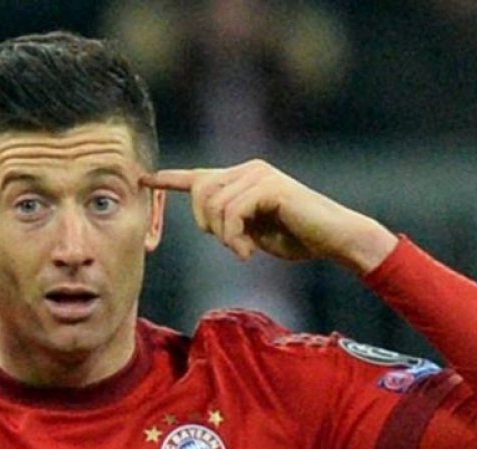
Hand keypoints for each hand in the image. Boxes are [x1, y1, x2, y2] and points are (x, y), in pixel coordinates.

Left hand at [141, 160, 397, 273]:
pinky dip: (234, 237)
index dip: (168, 179)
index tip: (142, 179)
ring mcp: (258, 174)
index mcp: (241, 179)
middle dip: (206, 225)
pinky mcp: (269, 185)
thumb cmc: (296, 237)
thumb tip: (206, 222)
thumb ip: (228, 222)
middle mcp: (247, 169)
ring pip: (213, 205)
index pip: (198, 176)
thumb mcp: (252, 232)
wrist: (333, 238)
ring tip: (244, 251)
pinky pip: (231, 212)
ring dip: (224, 237)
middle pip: (200, 193)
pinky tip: (249, 251)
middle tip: (231, 246)